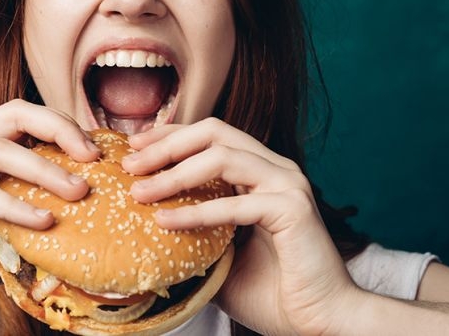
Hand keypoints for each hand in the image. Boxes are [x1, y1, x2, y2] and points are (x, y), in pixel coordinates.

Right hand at [0, 99, 97, 318]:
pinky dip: (12, 203)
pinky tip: (42, 222)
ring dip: (45, 170)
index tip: (100, 157)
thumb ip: (37, 222)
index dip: (65, 130)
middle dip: (61, 128)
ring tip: (79, 192)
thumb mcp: (4, 240)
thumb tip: (92, 225)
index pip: (26, 121)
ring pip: (1, 148)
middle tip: (93, 157)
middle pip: (16, 113)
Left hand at [124, 118, 366, 334]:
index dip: (170, 136)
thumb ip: (191, 235)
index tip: (133, 147)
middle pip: (215, 132)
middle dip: (167, 144)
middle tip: (130, 164)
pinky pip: (234, 203)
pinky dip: (195, 211)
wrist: (318, 324)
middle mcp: (277, 170)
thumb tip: (143, 229)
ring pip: (222, 157)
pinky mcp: (293, 209)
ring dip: (174, 173)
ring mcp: (288, 185)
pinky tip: (166, 222)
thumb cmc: (274, 294)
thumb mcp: (219, 256)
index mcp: (262, 173)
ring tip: (140, 193)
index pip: (211, 135)